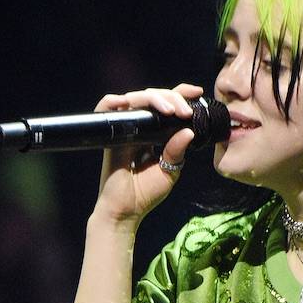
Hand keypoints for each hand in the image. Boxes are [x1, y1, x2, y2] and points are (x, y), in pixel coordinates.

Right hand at [92, 84, 202, 225]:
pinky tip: (126, 101)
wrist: (125, 211)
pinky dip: (112, 101)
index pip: (166, 105)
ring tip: (170, 110)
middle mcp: (139, 127)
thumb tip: (189, 130)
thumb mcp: (169, 170)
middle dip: (172, 97)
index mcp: (154, 133)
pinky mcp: (109, 136)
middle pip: (153, 97)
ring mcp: (123, 129)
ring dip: (154, 98)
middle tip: (185, 110)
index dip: (180, 95)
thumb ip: (177, 150)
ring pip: (135, 98)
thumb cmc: (145, 194)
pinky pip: (105, 109)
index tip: (197, 91)